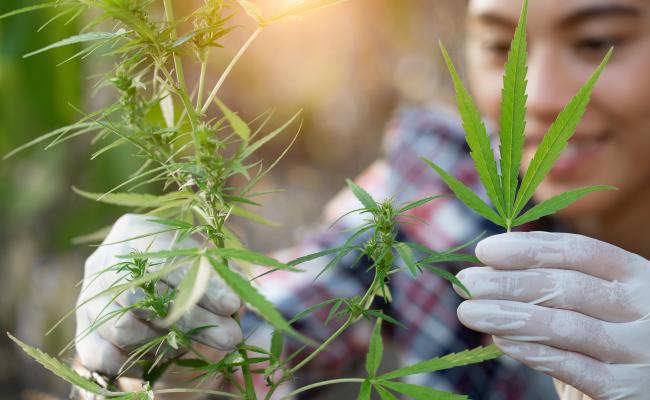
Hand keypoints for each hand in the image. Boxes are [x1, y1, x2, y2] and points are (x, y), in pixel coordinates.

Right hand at [75, 214, 242, 377]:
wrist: (143, 285)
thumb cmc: (180, 265)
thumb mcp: (200, 257)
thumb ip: (216, 273)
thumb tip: (235, 301)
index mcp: (133, 232)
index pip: (166, 260)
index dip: (201, 285)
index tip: (232, 305)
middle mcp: (103, 262)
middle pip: (145, 297)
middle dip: (194, 320)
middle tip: (231, 336)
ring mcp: (88, 299)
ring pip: (125, 329)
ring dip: (167, 341)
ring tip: (197, 342)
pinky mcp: (82, 334)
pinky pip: (106, 357)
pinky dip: (140, 362)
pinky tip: (167, 356)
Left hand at [455, 231, 649, 399]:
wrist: (639, 387)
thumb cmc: (603, 337)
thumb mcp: (590, 303)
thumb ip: (552, 284)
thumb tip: (486, 268)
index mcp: (636, 274)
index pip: (579, 251)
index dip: (529, 248)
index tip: (484, 250)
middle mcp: (645, 308)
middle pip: (568, 287)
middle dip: (508, 283)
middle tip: (466, 282)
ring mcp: (642, 350)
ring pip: (566, 327)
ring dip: (509, 316)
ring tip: (469, 312)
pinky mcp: (628, 390)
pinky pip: (573, 368)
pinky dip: (532, 352)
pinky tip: (500, 340)